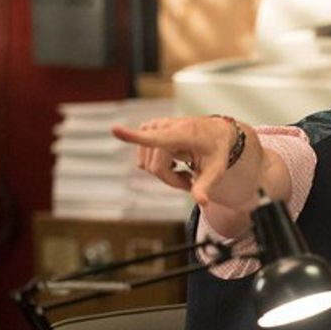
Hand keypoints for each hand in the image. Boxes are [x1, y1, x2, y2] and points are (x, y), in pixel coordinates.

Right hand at [112, 116, 253, 207]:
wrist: (215, 132)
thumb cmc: (216, 151)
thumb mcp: (216, 170)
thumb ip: (206, 186)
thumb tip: (202, 203)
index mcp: (182, 133)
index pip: (156, 139)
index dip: (133, 137)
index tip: (114, 129)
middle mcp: (164, 126)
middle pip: (155, 168)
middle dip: (171, 180)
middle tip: (190, 180)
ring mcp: (152, 126)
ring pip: (147, 166)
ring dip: (164, 174)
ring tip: (184, 168)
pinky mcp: (146, 128)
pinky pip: (143, 160)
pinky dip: (157, 166)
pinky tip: (173, 160)